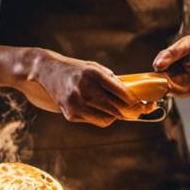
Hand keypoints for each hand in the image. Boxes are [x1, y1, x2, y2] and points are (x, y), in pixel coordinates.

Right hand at [16, 50, 137, 127]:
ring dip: (116, 116)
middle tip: (139, 112)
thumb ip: (111, 80)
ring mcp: (76, 103)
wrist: (47, 71)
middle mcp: (84, 88)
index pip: (120, 91)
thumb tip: (133, 96)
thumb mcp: (93, 68)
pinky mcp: (69, 114)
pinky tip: (99, 109)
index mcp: (93, 74)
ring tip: (120, 111)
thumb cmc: (75, 69)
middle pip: (115, 108)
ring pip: (107, 118)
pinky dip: (101, 117)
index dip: (134, 100)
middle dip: (130, 112)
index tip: (142, 103)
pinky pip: (94, 121)